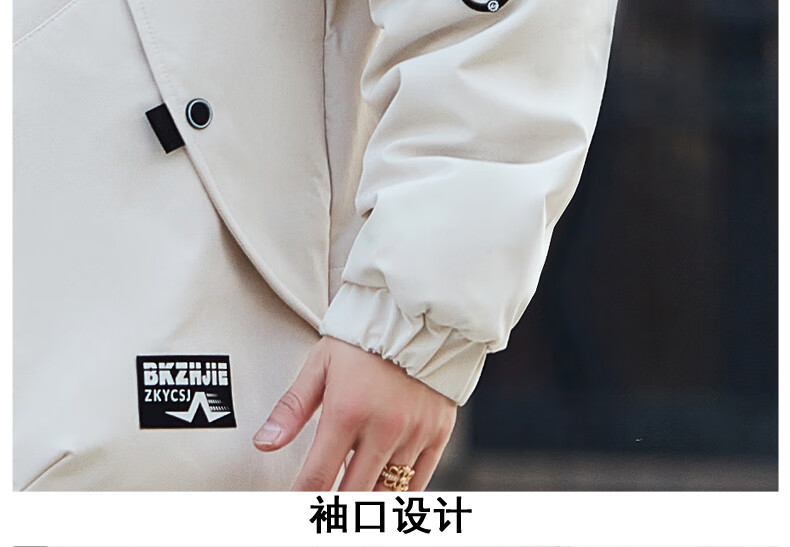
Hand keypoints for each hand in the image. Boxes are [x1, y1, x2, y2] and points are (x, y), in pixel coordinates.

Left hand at [253, 335, 457, 490]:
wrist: (421, 317)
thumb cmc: (365, 339)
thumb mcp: (320, 365)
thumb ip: (292, 408)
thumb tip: (265, 442)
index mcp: (348, 411)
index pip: (318, 476)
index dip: (302, 502)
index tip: (293, 510)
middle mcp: (383, 428)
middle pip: (353, 493)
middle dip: (333, 509)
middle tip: (321, 513)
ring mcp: (414, 433)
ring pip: (387, 493)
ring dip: (365, 504)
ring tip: (350, 502)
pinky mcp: (438, 433)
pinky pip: (418, 482)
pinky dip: (398, 495)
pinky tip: (382, 494)